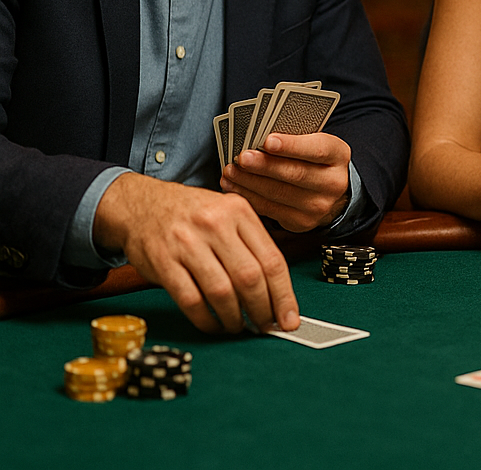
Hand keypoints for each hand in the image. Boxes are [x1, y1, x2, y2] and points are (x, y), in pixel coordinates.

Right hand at [94, 173, 299, 333]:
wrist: (141, 203)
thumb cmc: (193, 214)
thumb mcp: (228, 214)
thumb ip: (252, 244)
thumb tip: (277, 292)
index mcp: (239, 211)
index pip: (272, 260)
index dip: (284, 295)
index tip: (289, 319)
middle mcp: (215, 224)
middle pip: (250, 277)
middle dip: (262, 310)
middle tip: (265, 326)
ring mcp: (187, 242)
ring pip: (222, 291)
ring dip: (234, 318)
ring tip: (238, 326)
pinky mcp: (162, 261)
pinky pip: (190, 300)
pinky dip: (205, 319)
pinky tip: (213, 325)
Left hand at [222, 131, 351, 232]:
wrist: (331, 192)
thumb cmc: (314, 160)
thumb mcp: (314, 144)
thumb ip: (294, 140)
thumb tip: (258, 137)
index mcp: (338, 155)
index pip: (317, 149)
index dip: (292, 146)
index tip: (268, 140)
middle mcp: (333, 182)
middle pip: (296, 174)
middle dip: (265, 165)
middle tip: (242, 157)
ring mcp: (318, 206)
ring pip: (279, 193)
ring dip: (250, 182)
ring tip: (230, 171)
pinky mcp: (301, 222)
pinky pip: (269, 209)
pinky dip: (248, 197)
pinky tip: (234, 187)